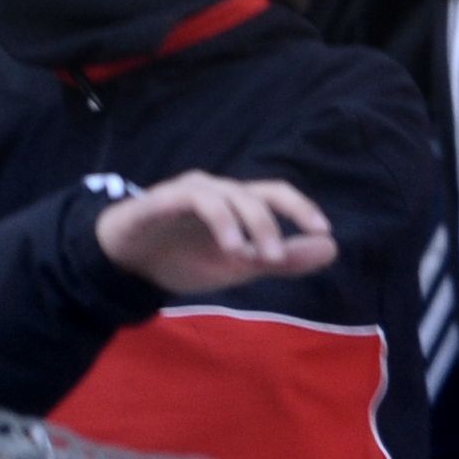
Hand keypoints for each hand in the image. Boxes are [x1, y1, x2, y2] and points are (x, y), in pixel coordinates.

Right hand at [95, 173, 334, 294]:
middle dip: (272, 225)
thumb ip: (283, 259)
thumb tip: (333, 248)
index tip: (324, 232)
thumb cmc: (182, 258)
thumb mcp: (238, 267)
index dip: (302, 208)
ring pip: (229, 195)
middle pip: (256, 195)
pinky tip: (227, 244)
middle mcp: (218, 191)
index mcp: (237, 204)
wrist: (125, 264)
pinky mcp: (163, 199)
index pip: (275, 195)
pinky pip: (196, 199)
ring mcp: (190, 192)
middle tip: (275, 259)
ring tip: (249, 257)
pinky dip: (217, 219)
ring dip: (246, 224)